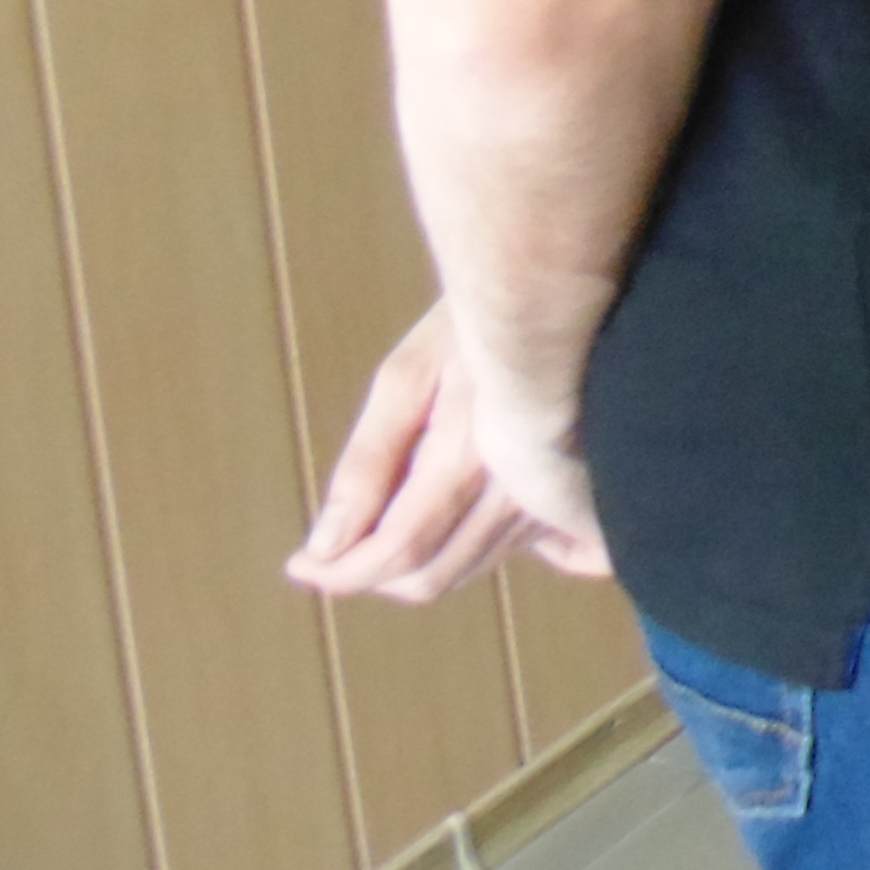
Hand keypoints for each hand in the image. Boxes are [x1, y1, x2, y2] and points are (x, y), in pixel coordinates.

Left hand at [287, 302, 607, 599]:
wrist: (556, 295)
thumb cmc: (472, 326)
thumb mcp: (405, 377)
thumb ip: (366, 466)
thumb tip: (327, 544)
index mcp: (471, 458)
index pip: (398, 550)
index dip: (340, 572)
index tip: (300, 564)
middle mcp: (520, 490)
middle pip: (432, 574)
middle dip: (370, 575)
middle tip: (331, 550)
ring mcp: (550, 497)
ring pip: (466, 569)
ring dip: (412, 566)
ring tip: (376, 529)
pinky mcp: (568, 495)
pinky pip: (508, 555)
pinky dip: (463, 557)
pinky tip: (444, 533)